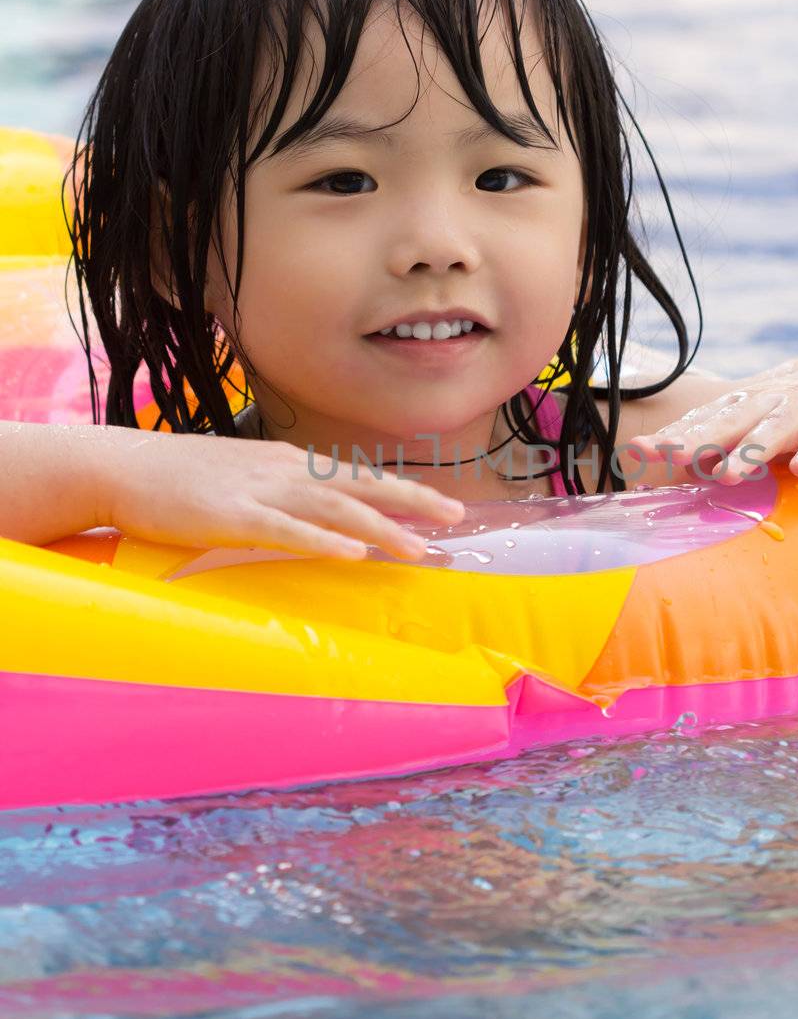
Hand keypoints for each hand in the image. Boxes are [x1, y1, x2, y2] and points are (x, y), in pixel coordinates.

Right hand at [94, 430, 465, 558]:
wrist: (121, 467)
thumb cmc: (179, 479)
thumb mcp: (243, 481)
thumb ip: (282, 498)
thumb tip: (319, 519)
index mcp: (287, 463)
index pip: (358, 477)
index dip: (403, 491)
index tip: (443, 506)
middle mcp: (283, 471)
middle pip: (359, 486)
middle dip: (411, 503)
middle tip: (456, 520)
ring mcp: (258, 491)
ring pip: (333, 509)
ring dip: (379, 529)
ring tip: (417, 549)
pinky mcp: (230, 515)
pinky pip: (285, 530)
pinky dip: (322, 541)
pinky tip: (352, 555)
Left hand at [630, 374, 797, 486]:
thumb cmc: (791, 416)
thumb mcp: (752, 429)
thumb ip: (716, 447)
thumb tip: (676, 468)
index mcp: (741, 406)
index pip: (700, 422)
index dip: (670, 436)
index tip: (638, 450)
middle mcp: (767, 402)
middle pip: (729, 422)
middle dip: (698, 439)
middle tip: (670, 457)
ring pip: (774, 429)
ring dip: (751, 450)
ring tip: (729, 475)